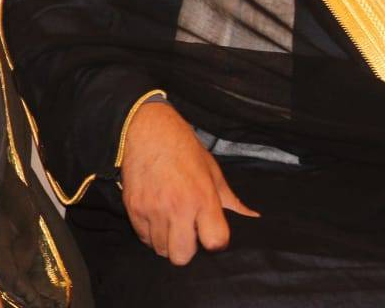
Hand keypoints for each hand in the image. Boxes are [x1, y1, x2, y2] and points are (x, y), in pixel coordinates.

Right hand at [120, 101, 258, 265]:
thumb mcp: (211, 169)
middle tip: (186, 233)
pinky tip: (155, 217)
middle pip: (182, 256)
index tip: (211, 232)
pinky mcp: (133, 207)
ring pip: (160, 249)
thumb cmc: (182, 147)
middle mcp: (177, 207)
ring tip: (169, 224)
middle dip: (186, 250)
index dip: (215, 241)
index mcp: (202, 197)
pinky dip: (150, 233)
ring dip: (166, 241)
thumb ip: (230, 199)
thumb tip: (251, 216)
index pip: (215, 242)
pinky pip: (143, 237)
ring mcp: (152, 209)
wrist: (146, 128)